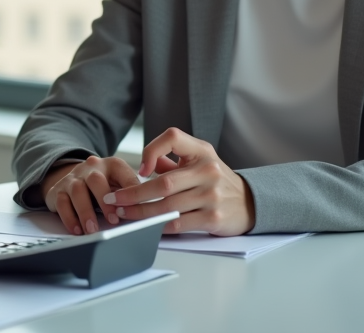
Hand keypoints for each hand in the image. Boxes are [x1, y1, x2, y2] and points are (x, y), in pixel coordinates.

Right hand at [41, 155, 142, 234]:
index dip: (128, 189)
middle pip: (95, 180)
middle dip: (104, 201)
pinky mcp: (58, 190)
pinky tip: (77, 229)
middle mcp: (91, 168)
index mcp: (111, 164)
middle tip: (114, 221)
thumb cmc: (105, 186)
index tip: (132, 207)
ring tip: (93, 230)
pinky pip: (61, 202)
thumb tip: (146, 212)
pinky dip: (69, 218)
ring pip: (77, 191)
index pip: (122, 173)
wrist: (75, 179)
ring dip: (86, 212)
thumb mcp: (120, 184)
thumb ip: (132, 193)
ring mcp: (73, 178)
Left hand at [103, 128, 254, 236]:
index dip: (151, 150)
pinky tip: (146, 226)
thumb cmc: (216, 179)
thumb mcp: (200, 160)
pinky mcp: (213, 218)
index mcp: (202, 151)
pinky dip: (159, 226)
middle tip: (114, 199)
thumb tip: (145, 165)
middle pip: (163, 183)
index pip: (173, 137)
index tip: (140, 168)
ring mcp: (212, 195)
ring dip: (141, 212)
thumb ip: (173, 160)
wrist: (249, 202)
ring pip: (167, 206)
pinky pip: (179, 223)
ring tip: (123, 213)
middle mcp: (208, 170)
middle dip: (133, 193)